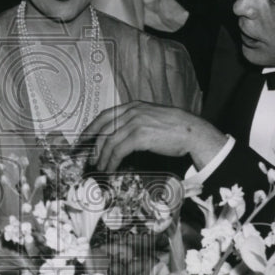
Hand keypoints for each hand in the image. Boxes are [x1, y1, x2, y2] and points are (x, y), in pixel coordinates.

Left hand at [80, 102, 229, 172]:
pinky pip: (118, 150)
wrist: (192, 132)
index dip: (91, 128)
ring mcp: (135, 123)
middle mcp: (132, 112)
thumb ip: (136, 122)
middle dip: (93, 146)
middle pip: (103, 129)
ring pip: (108, 142)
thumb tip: (122, 136)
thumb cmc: (175, 128)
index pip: (104, 116)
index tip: (83, 140)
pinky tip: (111, 168)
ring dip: (102, 157)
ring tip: (101, 168)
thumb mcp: (152, 118)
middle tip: (89, 159)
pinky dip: (111, 161)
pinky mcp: (140, 136)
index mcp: (133, 106)